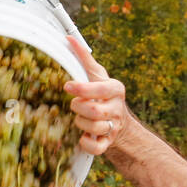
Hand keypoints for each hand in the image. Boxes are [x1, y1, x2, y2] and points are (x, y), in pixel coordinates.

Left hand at [63, 35, 129, 156]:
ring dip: (81, 124)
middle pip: (95, 110)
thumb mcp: (97, 75)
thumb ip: (84, 58)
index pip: (100, 89)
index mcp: (115, 89)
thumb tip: (69, 38)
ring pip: (95, 128)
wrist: (119, 123)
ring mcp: (114, 127)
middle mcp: (117, 108)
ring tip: (79, 118)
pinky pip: (96, 148)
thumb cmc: (103, 94)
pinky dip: (86, 144)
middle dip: (79, 108)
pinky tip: (82, 137)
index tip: (67, 87)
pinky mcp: (108, 143)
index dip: (82, 89)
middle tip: (75, 104)